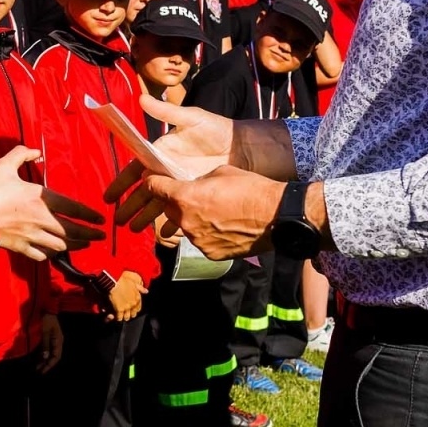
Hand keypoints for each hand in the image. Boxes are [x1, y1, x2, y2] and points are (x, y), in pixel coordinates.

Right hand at [0, 147, 104, 261]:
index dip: (90, 216)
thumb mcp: (5, 164)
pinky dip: (50, 254)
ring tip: (84, 245)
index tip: (100, 220)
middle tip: (100, 237)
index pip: (74, 209)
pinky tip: (54, 253)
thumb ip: (22, 154)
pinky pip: (41, 254)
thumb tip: (36, 151)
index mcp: (41, 199)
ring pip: (60, 246)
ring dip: (74, 246)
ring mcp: (31, 236)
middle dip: (89, 235)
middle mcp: (42, 220)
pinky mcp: (20, 247)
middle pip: (72, 231)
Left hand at [37, 315, 63, 373]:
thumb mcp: (45, 331)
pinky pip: (47, 349)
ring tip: (37, 368)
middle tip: (39, 371)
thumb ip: (45, 344)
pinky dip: (43, 355)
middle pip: (54, 356)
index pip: (56, 356)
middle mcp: (57, 342)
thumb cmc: (46, 319)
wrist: (46, 307)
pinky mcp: (48, 338)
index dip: (50, 364)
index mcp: (58, 340)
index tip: (43, 370)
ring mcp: (53, 340)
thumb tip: (45, 357)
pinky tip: (38, 359)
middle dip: (47, 364)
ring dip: (44, 360)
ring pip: (50, 354)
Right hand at [104, 96, 233, 229]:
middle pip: (143, 191)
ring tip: (134, 230)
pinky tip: (165, 234)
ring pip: (158, 203)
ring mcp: (180, 184)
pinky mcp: (195, 195)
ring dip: (146, 217)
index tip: (109, 197)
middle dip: (129, 206)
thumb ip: (166, 111)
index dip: (121, 183)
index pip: (135, 170)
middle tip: (117, 221)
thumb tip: (142, 97)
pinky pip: (180, 211)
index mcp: (160, 154)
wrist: (242, 146)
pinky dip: (172, 222)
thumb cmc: (215, 129)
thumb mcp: (191, 118)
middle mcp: (166, 171)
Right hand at [108, 272, 145, 321]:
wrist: (114, 282)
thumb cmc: (123, 281)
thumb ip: (141, 288)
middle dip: (129, 314)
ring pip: (127, 317)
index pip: (138, 308)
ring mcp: (127, 307)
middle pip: (133, 314)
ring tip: (121, 316)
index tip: (131, 310)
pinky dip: (118, 318)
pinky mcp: (119, 309)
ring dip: (124, 317)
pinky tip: (116, 317)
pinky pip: (119, 317)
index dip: (134, 310)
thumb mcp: (134, 283)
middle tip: (126, 313)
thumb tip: (146, 291)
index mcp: (137, 298)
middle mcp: (133, 304)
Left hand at [140, 166, 286, 259]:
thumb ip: (200, 180)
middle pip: (168, 210)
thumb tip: (192, 185)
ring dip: (192, 219)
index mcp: (185, 197)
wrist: (277, 217)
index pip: (154, 188)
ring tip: (214, 214)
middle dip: (174, 203)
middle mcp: (186, 221)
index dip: (152, 182)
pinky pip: (201, 241)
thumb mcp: (221, 173)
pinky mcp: (209, 253)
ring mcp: (197, 240)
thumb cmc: (252, 190)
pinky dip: (207, 234)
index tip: (151, 181)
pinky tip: (224, 227)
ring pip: (185, 227)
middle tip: (190, 197)